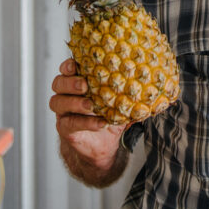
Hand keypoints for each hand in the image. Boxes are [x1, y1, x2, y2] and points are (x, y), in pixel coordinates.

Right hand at [49, 58, 128, 181]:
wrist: (103, 144)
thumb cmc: (109, 115)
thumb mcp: (119, 100)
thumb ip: (127, 88)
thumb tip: (150, 80)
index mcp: (77, 82)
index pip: (66, 69)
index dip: (68, 65)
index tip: (76, 63)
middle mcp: (66, 95)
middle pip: (58, 83)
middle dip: (70, 82)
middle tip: (84, 84)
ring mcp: (63, 112)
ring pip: (57, 102)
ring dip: (75, 102)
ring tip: (90, 105)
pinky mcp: (64, 129)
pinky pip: (70, 123)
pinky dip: (86, 122)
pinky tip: (100, 123)